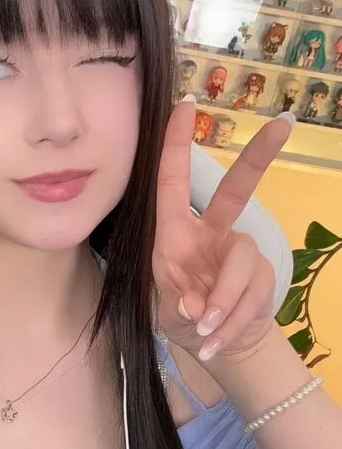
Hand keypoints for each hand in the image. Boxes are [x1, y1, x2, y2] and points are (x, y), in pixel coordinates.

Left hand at [152, 97, 294, 363]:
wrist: (215, 343)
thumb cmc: (181, 315)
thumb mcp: (165, 313)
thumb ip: (177, 305)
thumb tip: (196, 305)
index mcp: (175, 233)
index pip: (173, 182)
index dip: (176, 144)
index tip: (185, 104)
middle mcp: (210, 234)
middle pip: (237, 190)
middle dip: (259, 156)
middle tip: (283, 124)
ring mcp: (239, 253)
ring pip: (243, 263)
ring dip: (224, 301)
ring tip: (206, 331)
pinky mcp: (261, 276)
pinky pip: (251, 295)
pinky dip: (231, 323)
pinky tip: (216, 341)